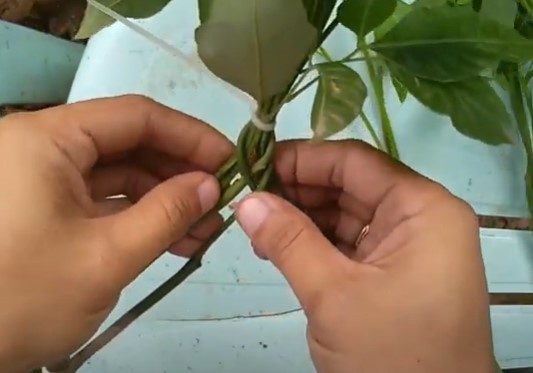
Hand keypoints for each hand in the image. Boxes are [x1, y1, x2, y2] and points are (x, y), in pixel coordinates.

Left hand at [0, 95, 232, 371]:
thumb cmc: (24, 299)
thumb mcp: (107, 256)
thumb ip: (167, 214)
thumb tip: (213, 185)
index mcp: (48, 139)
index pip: (136, 117)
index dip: (191, 136)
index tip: (231, 162)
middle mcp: (44, 147)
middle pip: (129, 143)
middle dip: (180, 173)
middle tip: (223, 201)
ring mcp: (43, 178)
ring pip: (120, 174)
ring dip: (166, 199)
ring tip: (206, 230)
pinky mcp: (47, 207)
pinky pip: (104, 199)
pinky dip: (141, 216)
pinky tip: (176, 238)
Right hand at [235, 140, 492, 372]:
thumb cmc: (391, 354)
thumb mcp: (333, 295)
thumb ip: (288, 241)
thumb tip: (245, 200)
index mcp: (423, 209)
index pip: (355, 163)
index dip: (302, 159)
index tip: (254, 164)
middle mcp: (421, 219)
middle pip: (350, 187)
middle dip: (297, 192)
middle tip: (247, 198)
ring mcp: (409, 248)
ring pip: (347, 216)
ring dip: (301, 219)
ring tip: (255, 226)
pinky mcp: (395, 273)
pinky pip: (350, 244)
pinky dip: (315, 244)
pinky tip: (279, 247)